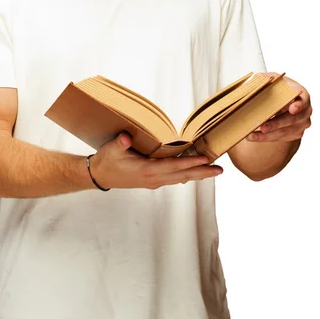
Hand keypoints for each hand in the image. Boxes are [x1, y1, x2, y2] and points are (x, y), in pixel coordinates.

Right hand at [90, 132, 223, 189]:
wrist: (99, 175)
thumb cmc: (106, 161)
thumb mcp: (111, 150)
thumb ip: (120, 143)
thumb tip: (126, 138)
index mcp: (147, 171)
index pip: (173, 167)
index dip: (190, 163)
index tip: (205, 160)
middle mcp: (154, 178)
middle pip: (183, 175)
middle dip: (202, 172)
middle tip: (220, 170)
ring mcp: (154, 180)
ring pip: (180, 178)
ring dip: (197, 174)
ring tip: (213, 170)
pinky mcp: (152, 179)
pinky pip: (174, 177)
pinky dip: (186, 174)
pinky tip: (194, 172)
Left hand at [246, 72, 311, 142]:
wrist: (282, 100)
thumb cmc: (278, 87)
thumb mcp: (273, 79)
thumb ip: (266, 78)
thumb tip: (257, 78)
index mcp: (302, 95)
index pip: (303, 100)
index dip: (298, 105)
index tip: (292, 109)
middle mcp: (305, 111)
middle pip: (292, 119)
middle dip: (276, 124)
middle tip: (263, 127)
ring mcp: (301, 124)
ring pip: (285, 132)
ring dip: (267, 135)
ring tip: (251, 135)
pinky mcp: (294, 134)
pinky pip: (280, 138)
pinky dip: (265, 138)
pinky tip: (252, 136)